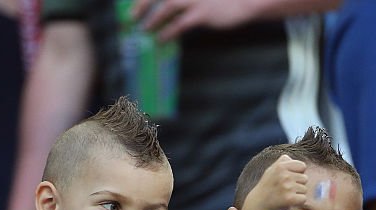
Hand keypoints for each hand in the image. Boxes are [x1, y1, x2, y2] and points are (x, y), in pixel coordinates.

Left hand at [133, 0, 256, 39]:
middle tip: (132, 17)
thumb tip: (161, 14)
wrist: (244, 3)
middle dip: (142, 4)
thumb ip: (182, 1)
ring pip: (167, 6)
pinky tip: (162, 38)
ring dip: (153, 18)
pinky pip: (181, 23)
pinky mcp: (204, 13)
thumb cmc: (220, 0)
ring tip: (145, 29)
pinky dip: (168, 31)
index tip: (133, 8)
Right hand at [243, 154, 307, 209]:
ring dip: (297, 194)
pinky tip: (287, 201)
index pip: (302, 166)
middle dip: (298, 184)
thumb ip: (282, 162)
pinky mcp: (290, 199)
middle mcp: (284, 175)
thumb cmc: (266, 187)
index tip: (290, 179)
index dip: (298, 173)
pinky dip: (297, 202)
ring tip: (285, 195)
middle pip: (305, 178)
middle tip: (285, 189)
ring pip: (304, 189)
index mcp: (281, 166)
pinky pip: (303, 199)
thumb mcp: (271, 170)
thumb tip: (291, 158)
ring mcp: (287, 187)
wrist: (257, 205)